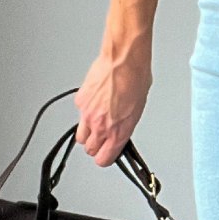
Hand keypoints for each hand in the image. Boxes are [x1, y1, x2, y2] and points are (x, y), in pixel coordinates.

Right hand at [73, 51, 152, 168]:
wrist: (123, 61)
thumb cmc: (135, 79)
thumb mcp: (138, 109)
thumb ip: (125, 125)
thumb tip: (121, 129)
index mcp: (118, 131)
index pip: (104, 158)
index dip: (105, 158)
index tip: (107, 155)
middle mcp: (101, 126)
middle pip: (90, 149)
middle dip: (96, 146)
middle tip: (102, 138)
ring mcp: (88, 114)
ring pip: (81, 136)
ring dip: (88, 133)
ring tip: (97, 123)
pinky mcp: (80, 101)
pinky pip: (80, 114)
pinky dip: (86, 112)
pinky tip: (96, 103)